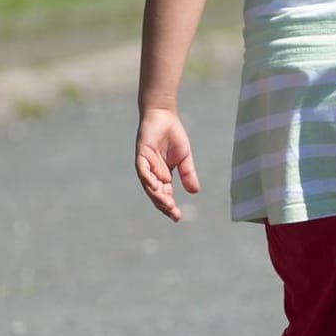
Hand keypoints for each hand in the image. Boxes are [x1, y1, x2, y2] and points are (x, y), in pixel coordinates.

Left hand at [135, 107, 199, 221]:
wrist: (164, 117)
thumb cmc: (173, 137)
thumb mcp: (184, 159)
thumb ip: (188, 174)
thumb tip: (194, 192)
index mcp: (162, 176)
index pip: (165, 195)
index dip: (170, 206)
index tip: (177, 217)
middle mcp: (152, 174)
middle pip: (156, 194)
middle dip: (164, 204)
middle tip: (174, 213)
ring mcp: (145, 165)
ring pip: (148, 185)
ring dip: (157, 195)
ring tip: (167, 204)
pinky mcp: (141, 155)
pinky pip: (143, 170)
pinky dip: (149, 178)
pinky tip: (158, 186)